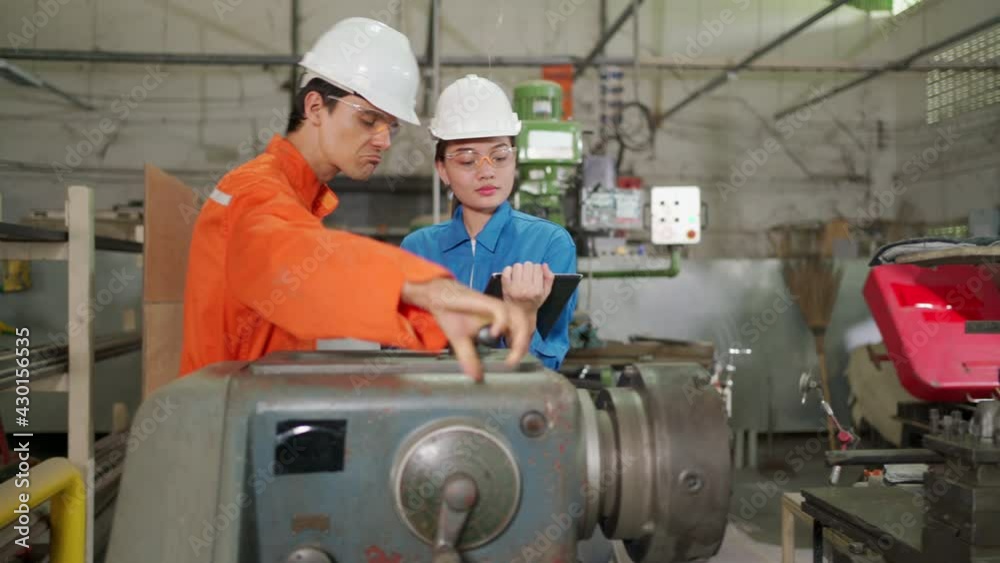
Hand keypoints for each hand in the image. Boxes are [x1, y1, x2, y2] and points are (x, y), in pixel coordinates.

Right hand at [401, 278, 531, 380]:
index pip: (520, 332)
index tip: (510, 363)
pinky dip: (502, 322)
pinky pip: (500, 310)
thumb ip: (470, 358)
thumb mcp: (461, 342)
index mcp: (499, 321)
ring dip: (519, 334)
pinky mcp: (485, 300)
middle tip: (513, 361)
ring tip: (512, 351)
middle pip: (524, 324)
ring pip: (518, 316)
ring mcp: (494, 306)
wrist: (438, 297)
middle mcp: (501, 313)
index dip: (521, 348)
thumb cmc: (452, 316)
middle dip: (523, 344)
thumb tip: (476, 378)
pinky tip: (494, 334)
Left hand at [501, 262, 554, 319]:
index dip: (537, 269)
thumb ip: (549, 278)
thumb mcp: (546, 293)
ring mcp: (514, 288)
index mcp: (537, 290)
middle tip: (528, 275)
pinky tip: (512, 276)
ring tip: (520, 276)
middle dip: (528, 268)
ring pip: (518, 266)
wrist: (519, 314)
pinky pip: (506, 270)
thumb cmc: (533, 302)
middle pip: (528, 265)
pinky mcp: (505, 287)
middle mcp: (526, 289)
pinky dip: (509, 270)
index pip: (538, 267)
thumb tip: (544, 265)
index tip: (536, 274)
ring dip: (519, 269)